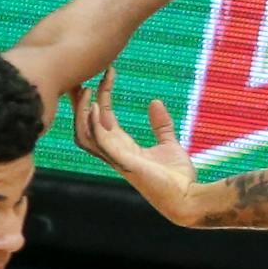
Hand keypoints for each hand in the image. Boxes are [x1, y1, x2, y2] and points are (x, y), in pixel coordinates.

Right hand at [70, 68, 203, 222]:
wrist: (189, 197)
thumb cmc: (178, 178)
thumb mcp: (168, 144)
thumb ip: (160, 125)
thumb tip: (155, 102)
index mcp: (121, 147)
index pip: (102, 117)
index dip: (102, 93)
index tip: (110, 71)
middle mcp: (114, 153)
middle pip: (84, 125)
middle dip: (78, 102)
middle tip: (79, 75)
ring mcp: (116, 159)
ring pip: (84, 134)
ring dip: (81, 112)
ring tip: (85, 88)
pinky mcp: (124, 162)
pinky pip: (100, 142)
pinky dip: (94, 124)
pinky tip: (95, 106)